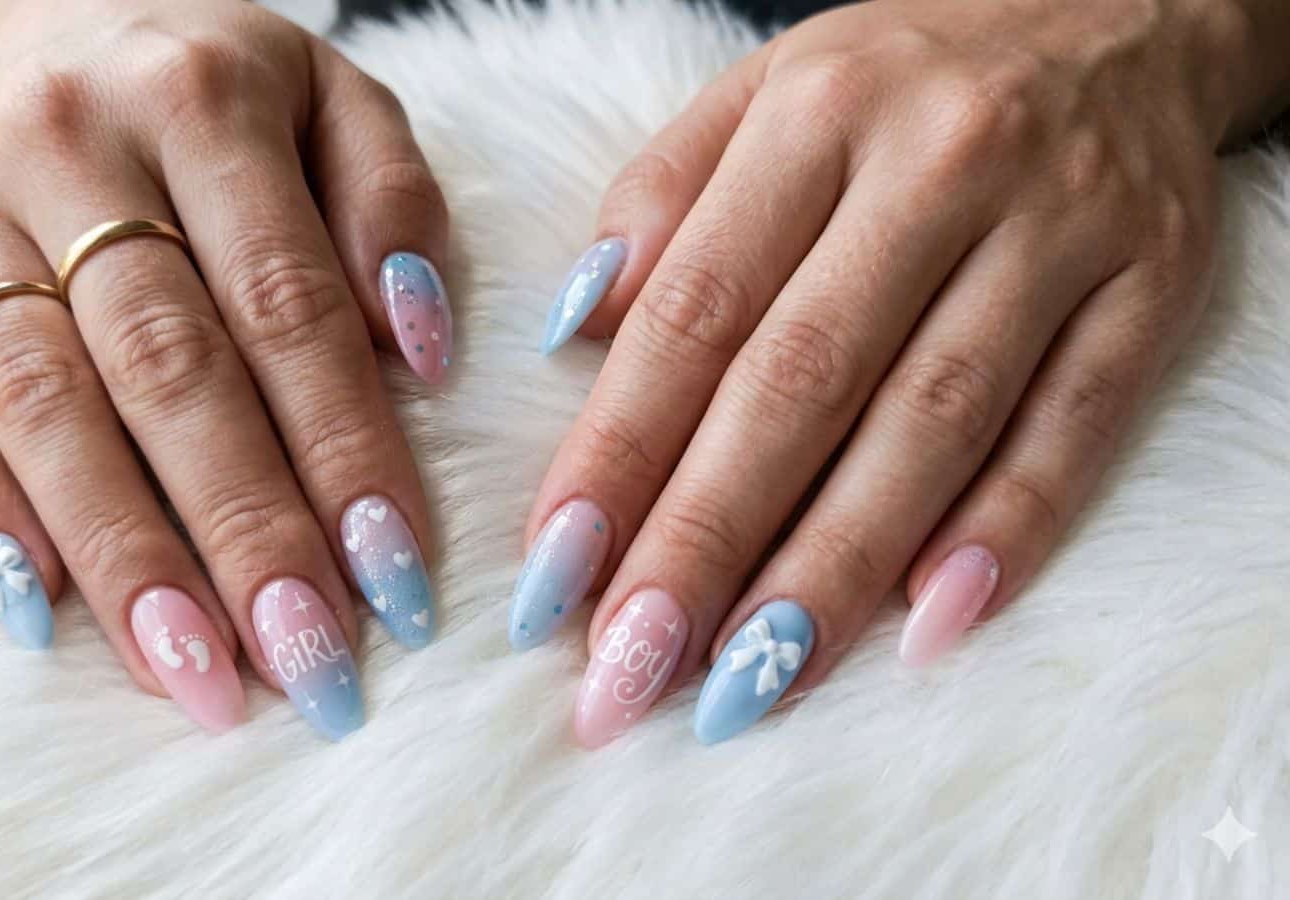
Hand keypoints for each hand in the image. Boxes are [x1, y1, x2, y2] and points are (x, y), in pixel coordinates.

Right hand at [0, 0, 451, 738]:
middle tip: (306, 661)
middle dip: (241, 532)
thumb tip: (420, 353)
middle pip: (166, 370)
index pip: (286, 306)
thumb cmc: (223, 84)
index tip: (396, 578)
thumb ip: (393, 206)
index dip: (344, 450)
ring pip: (44, 404)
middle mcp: (72, 150)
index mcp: (203, 101)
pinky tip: (34, 615)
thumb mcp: (339, 97)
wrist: (58, 14)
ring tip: (191, 674)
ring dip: (121, 556)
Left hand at [511, 0, 1289, 745]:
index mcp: (815, 115)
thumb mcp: (765, 92)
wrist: (1118, 7)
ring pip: (934, 423)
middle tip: (631, 669)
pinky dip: (1006, 532)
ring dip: (835, 568)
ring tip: (749, 683)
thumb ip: (662, 197)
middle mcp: (938, 165)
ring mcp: (1059, 229)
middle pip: (801, 382)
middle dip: (705, 540)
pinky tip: (926, 628)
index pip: (695, 309)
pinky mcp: (1154, 286)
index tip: (554, 571)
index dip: (618, 450)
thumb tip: (577, 326)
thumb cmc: (902, 77)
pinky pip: (1076, 427)